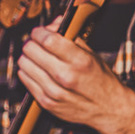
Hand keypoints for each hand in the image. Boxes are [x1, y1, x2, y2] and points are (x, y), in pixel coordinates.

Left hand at [18, 25, 134, 132]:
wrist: (110, 110)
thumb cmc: (102, 80)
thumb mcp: (92, 54)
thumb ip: (71, 37)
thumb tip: (53, 23)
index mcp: (80, 61)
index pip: (47, 40)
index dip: (39, 32)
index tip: (39, 32)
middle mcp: (66, 77)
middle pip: (31, 50)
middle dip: (32, 43)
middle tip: (37, 43)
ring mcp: (54, 92)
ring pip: (24, 64)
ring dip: (28, 57)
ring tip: (37, 57)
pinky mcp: (46, 103)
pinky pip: (24, 80)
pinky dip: (27, 72)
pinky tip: (38, 70)